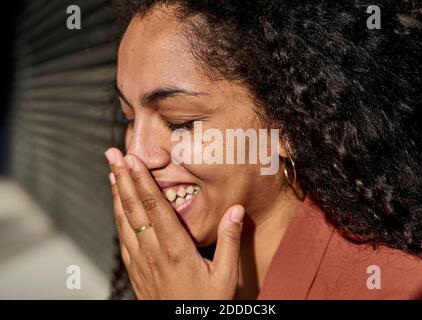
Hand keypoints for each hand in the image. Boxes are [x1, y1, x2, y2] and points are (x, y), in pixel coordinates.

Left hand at [105, 148, 244, 298]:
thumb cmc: (205, 303)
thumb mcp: (226, 275)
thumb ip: (230, 240)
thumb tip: (236, 209)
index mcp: (176, 249)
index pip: (155, 207)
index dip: (142, 180)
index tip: (132, 159)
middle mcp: (153, 252)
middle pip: (134, 208)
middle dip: (122, 178)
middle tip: (113, 154)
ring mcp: (140, 261)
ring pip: (124, 220)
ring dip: (117, 193)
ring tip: (111, 171)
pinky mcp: (135, 270)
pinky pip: (122, 237)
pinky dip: (117, 216)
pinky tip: (117, 205)